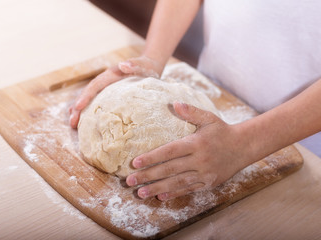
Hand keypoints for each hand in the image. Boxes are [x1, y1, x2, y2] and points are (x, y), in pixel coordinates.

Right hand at [69, 56, 162, 127]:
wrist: (149, 67)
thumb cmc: (146, 67)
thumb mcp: (144, 65)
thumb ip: (135, 64)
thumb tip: (123, 65)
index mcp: (110, 75)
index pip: (95, 86)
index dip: (86, 96)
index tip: (78, 107)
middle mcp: (105, 82)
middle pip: (88, 95)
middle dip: (78, 109)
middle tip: (72, 123)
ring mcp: (106, 90)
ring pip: (89, 100)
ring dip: (80, 112)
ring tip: (73, 126)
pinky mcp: (109, 96)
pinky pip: (96, 105)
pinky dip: (89, 113)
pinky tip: (84, 125)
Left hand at [126, 102, 251, 200]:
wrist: (244, 147)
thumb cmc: (222, 131)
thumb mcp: (209, 118)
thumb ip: (191, 112)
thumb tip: (175, 103)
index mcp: (196, 143)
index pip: (169, 151)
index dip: (151, 158)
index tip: (135, 163)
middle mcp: (199, 160)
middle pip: (169, 169)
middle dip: (148, 176)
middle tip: (129, 181)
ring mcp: (205, 173)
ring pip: (177, 182)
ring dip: (157, 188)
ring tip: (140, 193)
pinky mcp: (209, 183)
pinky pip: (189, 189)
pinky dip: (175, 194)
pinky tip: (161, 196)